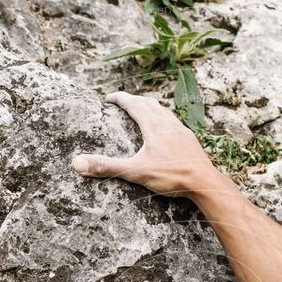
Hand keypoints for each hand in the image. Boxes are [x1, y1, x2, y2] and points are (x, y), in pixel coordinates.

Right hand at [72, 92, 218, 197]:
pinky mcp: (190, 140)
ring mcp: (181, 130)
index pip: (133, 103)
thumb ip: (106, 167)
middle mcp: (167, 122)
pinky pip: (174, 123)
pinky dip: (164, 120)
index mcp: (153, 125)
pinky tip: (166, 132)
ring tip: (143, 112)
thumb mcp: (135, 172)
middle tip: (123, 102)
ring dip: (151, 107)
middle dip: (134, 100)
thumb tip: (77, 163)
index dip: (120, 98)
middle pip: (148, 103)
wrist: (205, 182)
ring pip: (163, 111)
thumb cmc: (172, 176)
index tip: (109, 98)